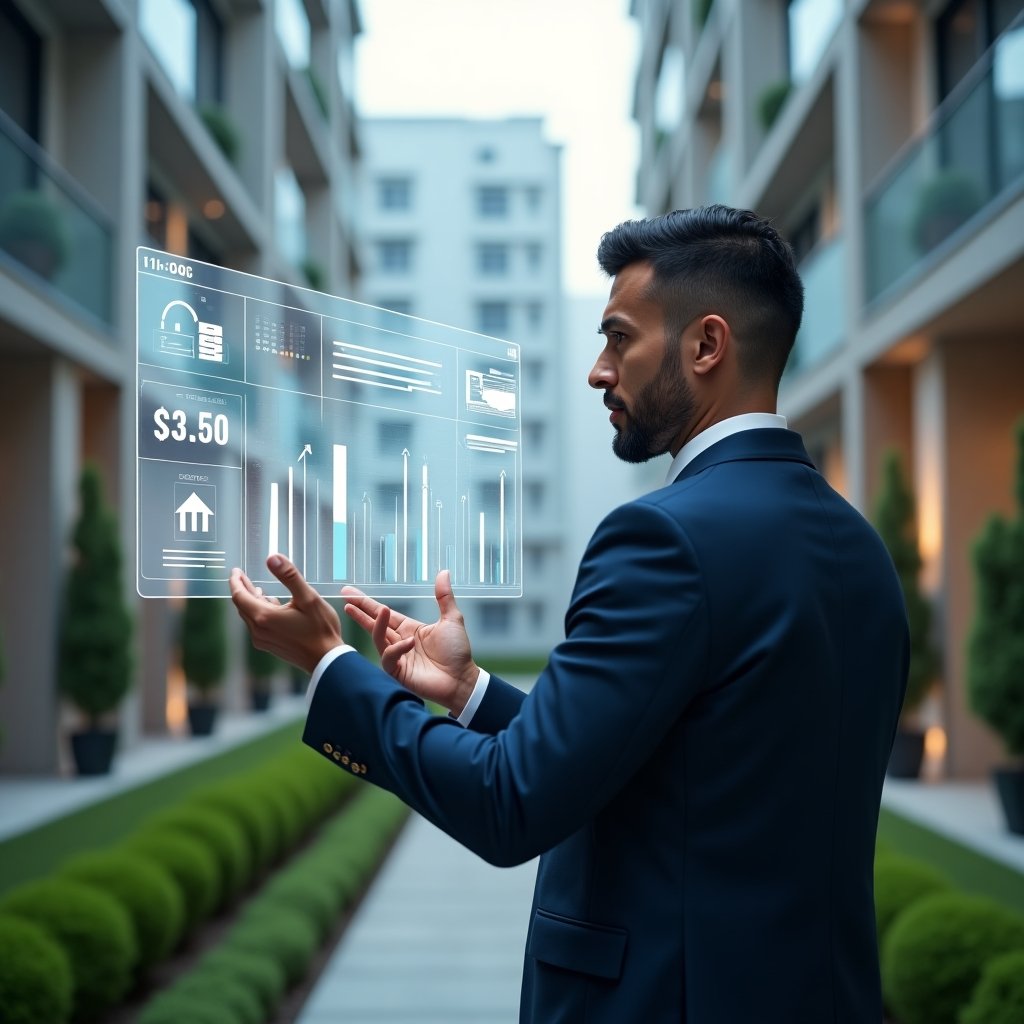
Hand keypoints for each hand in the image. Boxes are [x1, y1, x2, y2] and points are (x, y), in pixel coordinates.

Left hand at [230, 555, 343, 673]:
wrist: (327, 660)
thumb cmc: (321, 629)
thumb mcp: (308, 598)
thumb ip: (290, 576)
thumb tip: (272, 558)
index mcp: (264, 616)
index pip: (239, 595)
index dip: (236, 581)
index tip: (236, 570)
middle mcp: (259, 630)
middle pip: (242, 605)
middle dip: (242, 589)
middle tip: (242, 576)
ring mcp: (263, 640)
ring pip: (249, 615)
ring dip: (251, 601)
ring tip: (257, 589)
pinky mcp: (270, 646)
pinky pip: (257, 625)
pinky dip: (259, 612)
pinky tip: (272, 606)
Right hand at [341, 570, 478, 715]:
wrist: (462, 679)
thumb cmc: (457, 652)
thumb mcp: (451, 619)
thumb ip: (444, 596)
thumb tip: (444, 572)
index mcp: (408, 629)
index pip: (383, 614)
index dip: (366, 603)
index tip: (349, 592)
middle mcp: (399, 641)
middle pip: (374, 624)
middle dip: (359, 611)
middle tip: (345, 598)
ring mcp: (398, 657)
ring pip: (379, 638)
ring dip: (377, 624)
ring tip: (382, 610)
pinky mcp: (398, 671)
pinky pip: (389, 657)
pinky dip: (397, 648)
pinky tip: (409, 642)